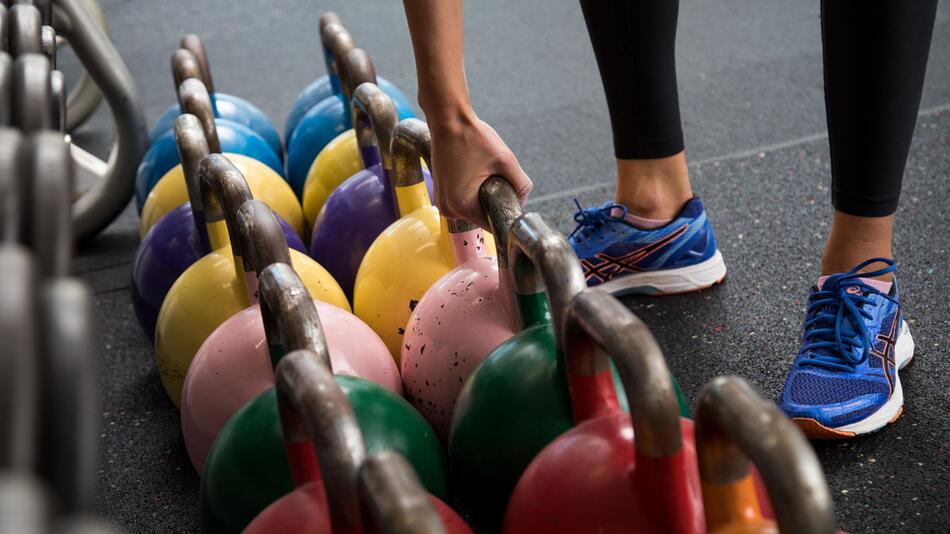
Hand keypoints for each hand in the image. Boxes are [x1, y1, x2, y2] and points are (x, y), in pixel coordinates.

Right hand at [428, 108, 532, 229]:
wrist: (448, 119)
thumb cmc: (472, 137)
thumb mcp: (505, 160)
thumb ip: (521, 184)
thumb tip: (524, 200)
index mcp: (461, 205)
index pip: (491, 225)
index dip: (505, 215)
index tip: (510, 199)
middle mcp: (447, 208)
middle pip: (481, 217)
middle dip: (493, 202)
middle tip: (495, 176)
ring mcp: (441, 201)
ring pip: (473, 208)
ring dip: (482, 196)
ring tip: (482, 170)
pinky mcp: (441, 192)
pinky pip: (463, 199)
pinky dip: (472, 191)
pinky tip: (473, 171)